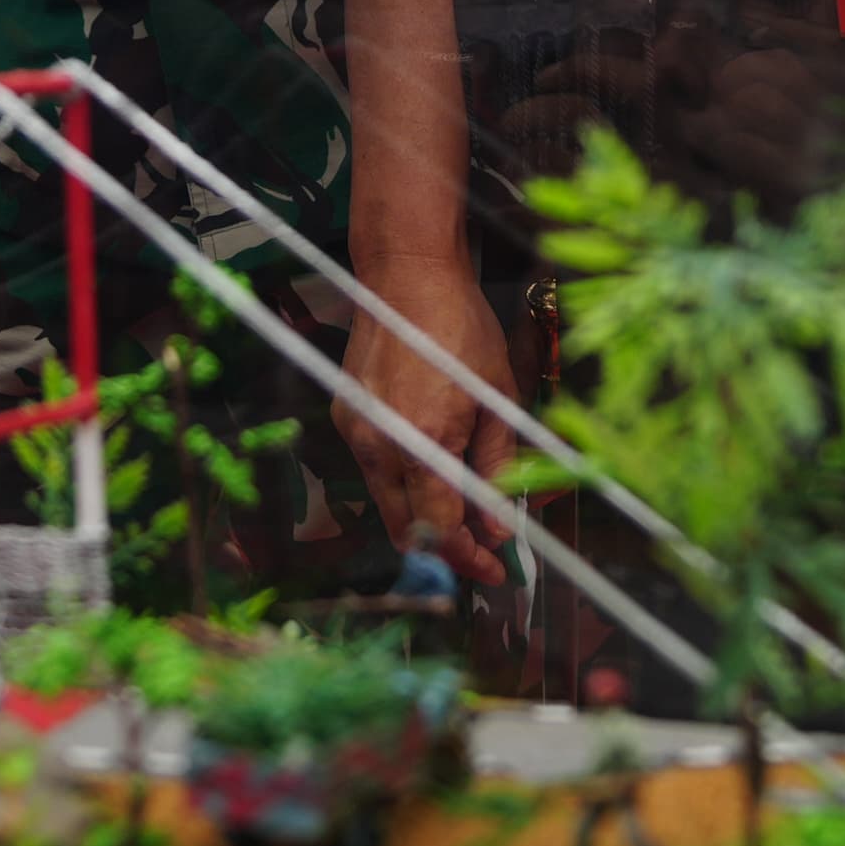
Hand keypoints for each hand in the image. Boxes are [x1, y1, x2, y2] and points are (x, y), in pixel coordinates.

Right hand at [331, 246, 518, 584]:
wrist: (405, 275)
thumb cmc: (461, 328)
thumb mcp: (497, 396)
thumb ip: (497, 465)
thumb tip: (498, 525)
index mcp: (423, 441)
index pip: (440, 529)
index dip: (469, 560)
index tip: (495, 570)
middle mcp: (380, 445)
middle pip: (405, 528)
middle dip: (445, 548)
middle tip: (482, 549)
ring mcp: (356, 432)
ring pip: (387, 502)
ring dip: (424, 514)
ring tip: (464, 502)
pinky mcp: (346, 417)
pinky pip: (374, 469)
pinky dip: (405, 481)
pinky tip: (434, 462)